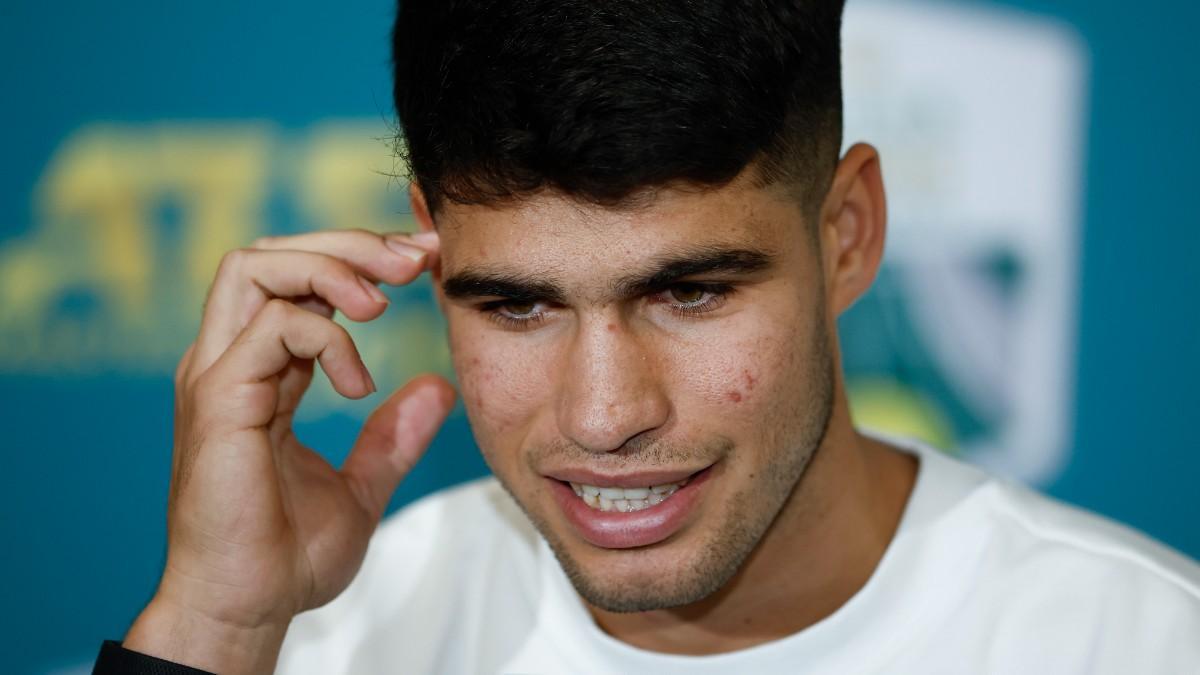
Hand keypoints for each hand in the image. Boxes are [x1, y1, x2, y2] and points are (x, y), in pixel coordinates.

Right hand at [124, 229, 455, 672]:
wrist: (246, 610)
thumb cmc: (285, 557)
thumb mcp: (359, 487)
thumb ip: (391, 437)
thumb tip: (435, 389)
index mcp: (257, 374)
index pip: (296, 282)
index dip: (359, 261)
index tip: (426, 266)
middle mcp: (229, 362)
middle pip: (271, 253)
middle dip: (348, 243)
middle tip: (417, 260)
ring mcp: (217, 376)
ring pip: (255, 266)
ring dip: (331, 267)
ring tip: (384, 304)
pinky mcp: (217, 400)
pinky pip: (271, 328)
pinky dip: (325, 337)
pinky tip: (358, 384)